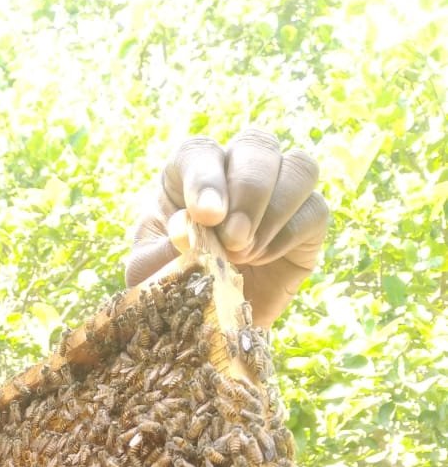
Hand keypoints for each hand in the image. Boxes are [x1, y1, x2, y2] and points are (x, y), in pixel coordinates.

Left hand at [124, 129, 328, 327]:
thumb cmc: (173, 286)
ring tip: (244, 254)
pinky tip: (262, 261)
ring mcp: (279, 192)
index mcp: (191, 172)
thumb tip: (182, 228)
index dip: (206, 177)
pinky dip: (288, 235)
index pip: (201, 151)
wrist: (208, 322)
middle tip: (232, 240)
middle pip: (258, 144)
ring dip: (273, 209)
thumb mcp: (151, 274)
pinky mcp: (307, 222)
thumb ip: (159, 252)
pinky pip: (314, 210)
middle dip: (248, 191)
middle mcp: (238, 170)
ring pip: (299, 166)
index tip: (206, 215)